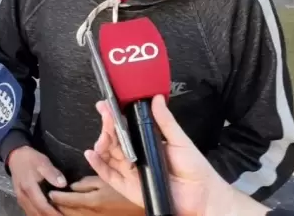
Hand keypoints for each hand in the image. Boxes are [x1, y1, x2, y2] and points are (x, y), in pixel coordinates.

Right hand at [8, 146, 66, 215]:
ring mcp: (20, 199)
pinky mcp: (20, 200)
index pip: (42, 206)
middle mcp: (23, 196)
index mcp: (29, 187)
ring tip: (56, 215)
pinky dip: (39, 214)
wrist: (16, 156)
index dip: (53, 213)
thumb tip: (63, 184)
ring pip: (32, 214)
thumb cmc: (31, 159)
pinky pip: (29, 212)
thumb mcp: (43, 162)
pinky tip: (47, 213)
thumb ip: (52, 173)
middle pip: (37, 213)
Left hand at [49, 177, 142, 215]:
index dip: (57, 197)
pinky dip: (74, 215)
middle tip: (48, 200)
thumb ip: (87, 183)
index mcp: (92, 201)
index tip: (49, 193)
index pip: (68, 200)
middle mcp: (91, 214)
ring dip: (64, 212)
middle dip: (58, 206)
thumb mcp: (105, 180)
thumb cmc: (123, 190)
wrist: (138, 207)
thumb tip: (71, 186)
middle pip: (68, 212)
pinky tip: (70, 212)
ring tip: (56, 207)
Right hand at [85, 96, 266, 215]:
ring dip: (101, 144)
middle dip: (107, 128)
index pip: (125, 127)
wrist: (201, 195)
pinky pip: (109, 175)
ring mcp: (131, 171)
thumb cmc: (194, 168)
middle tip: (106, 119)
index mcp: (147, 142)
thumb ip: (165, 120)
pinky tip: (92, 154)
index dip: (114, 116)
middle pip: (114, 140)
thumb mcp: (179, 139)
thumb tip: (156, 98)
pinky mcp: (128, 186)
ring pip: (108, 155)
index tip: (105, 105)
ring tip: (101, 137)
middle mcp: (136, 155)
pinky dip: (97, 165)